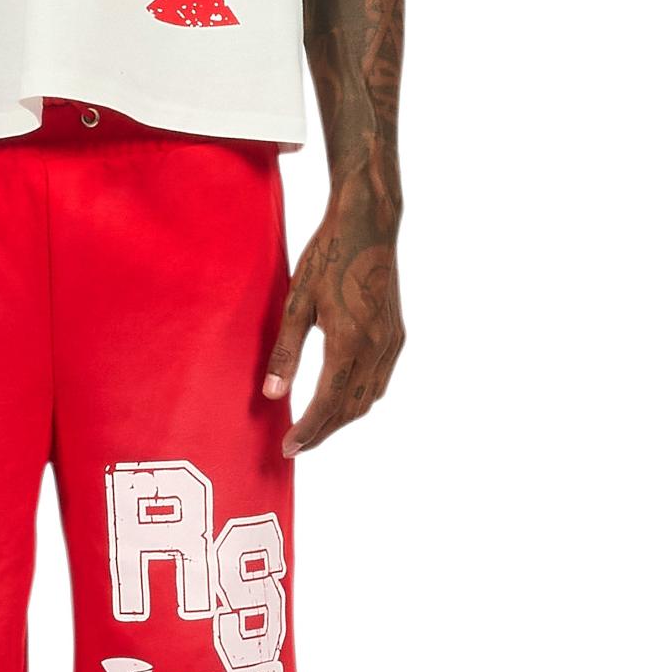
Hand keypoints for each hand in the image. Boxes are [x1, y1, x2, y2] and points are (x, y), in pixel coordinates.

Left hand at [262, 203, 405, 456]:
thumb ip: (286, 351)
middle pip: (351, 408)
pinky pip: (380, 380)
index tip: (288, 448)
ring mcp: (392, 342)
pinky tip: (342, 397)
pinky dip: (360, 398)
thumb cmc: (328, 256)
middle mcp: (377, 347)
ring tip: (316, 427)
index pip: (327, 403)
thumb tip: (273, 394)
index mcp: (350, 341)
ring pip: (369, 398)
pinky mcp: (397, 333)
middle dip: (324, 431)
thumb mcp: (297, 301)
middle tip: (297, 444)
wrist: (369, 223)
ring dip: (343, 418)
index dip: (308, 431)